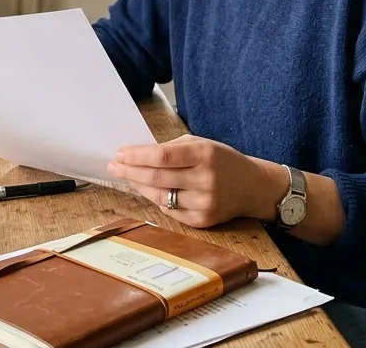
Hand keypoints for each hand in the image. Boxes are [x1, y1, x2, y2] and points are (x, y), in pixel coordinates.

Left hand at [107, 135, 285, 227]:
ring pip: (160, 196)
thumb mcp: (202, 144)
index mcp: (205, 154)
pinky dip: (157, 200)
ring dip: (139, 186)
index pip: (162, 155)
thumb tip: (137, 155)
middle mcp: (206, 179)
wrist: (252, 186)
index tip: (119, 154)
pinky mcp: (203, 221)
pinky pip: (170, 211)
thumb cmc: (222, 161)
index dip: (137, 156)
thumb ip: (172, 148)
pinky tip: (150, 191)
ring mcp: (204, 203)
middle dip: (130, 171)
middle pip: (156, 177)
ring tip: (128, 177)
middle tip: (114, 166)